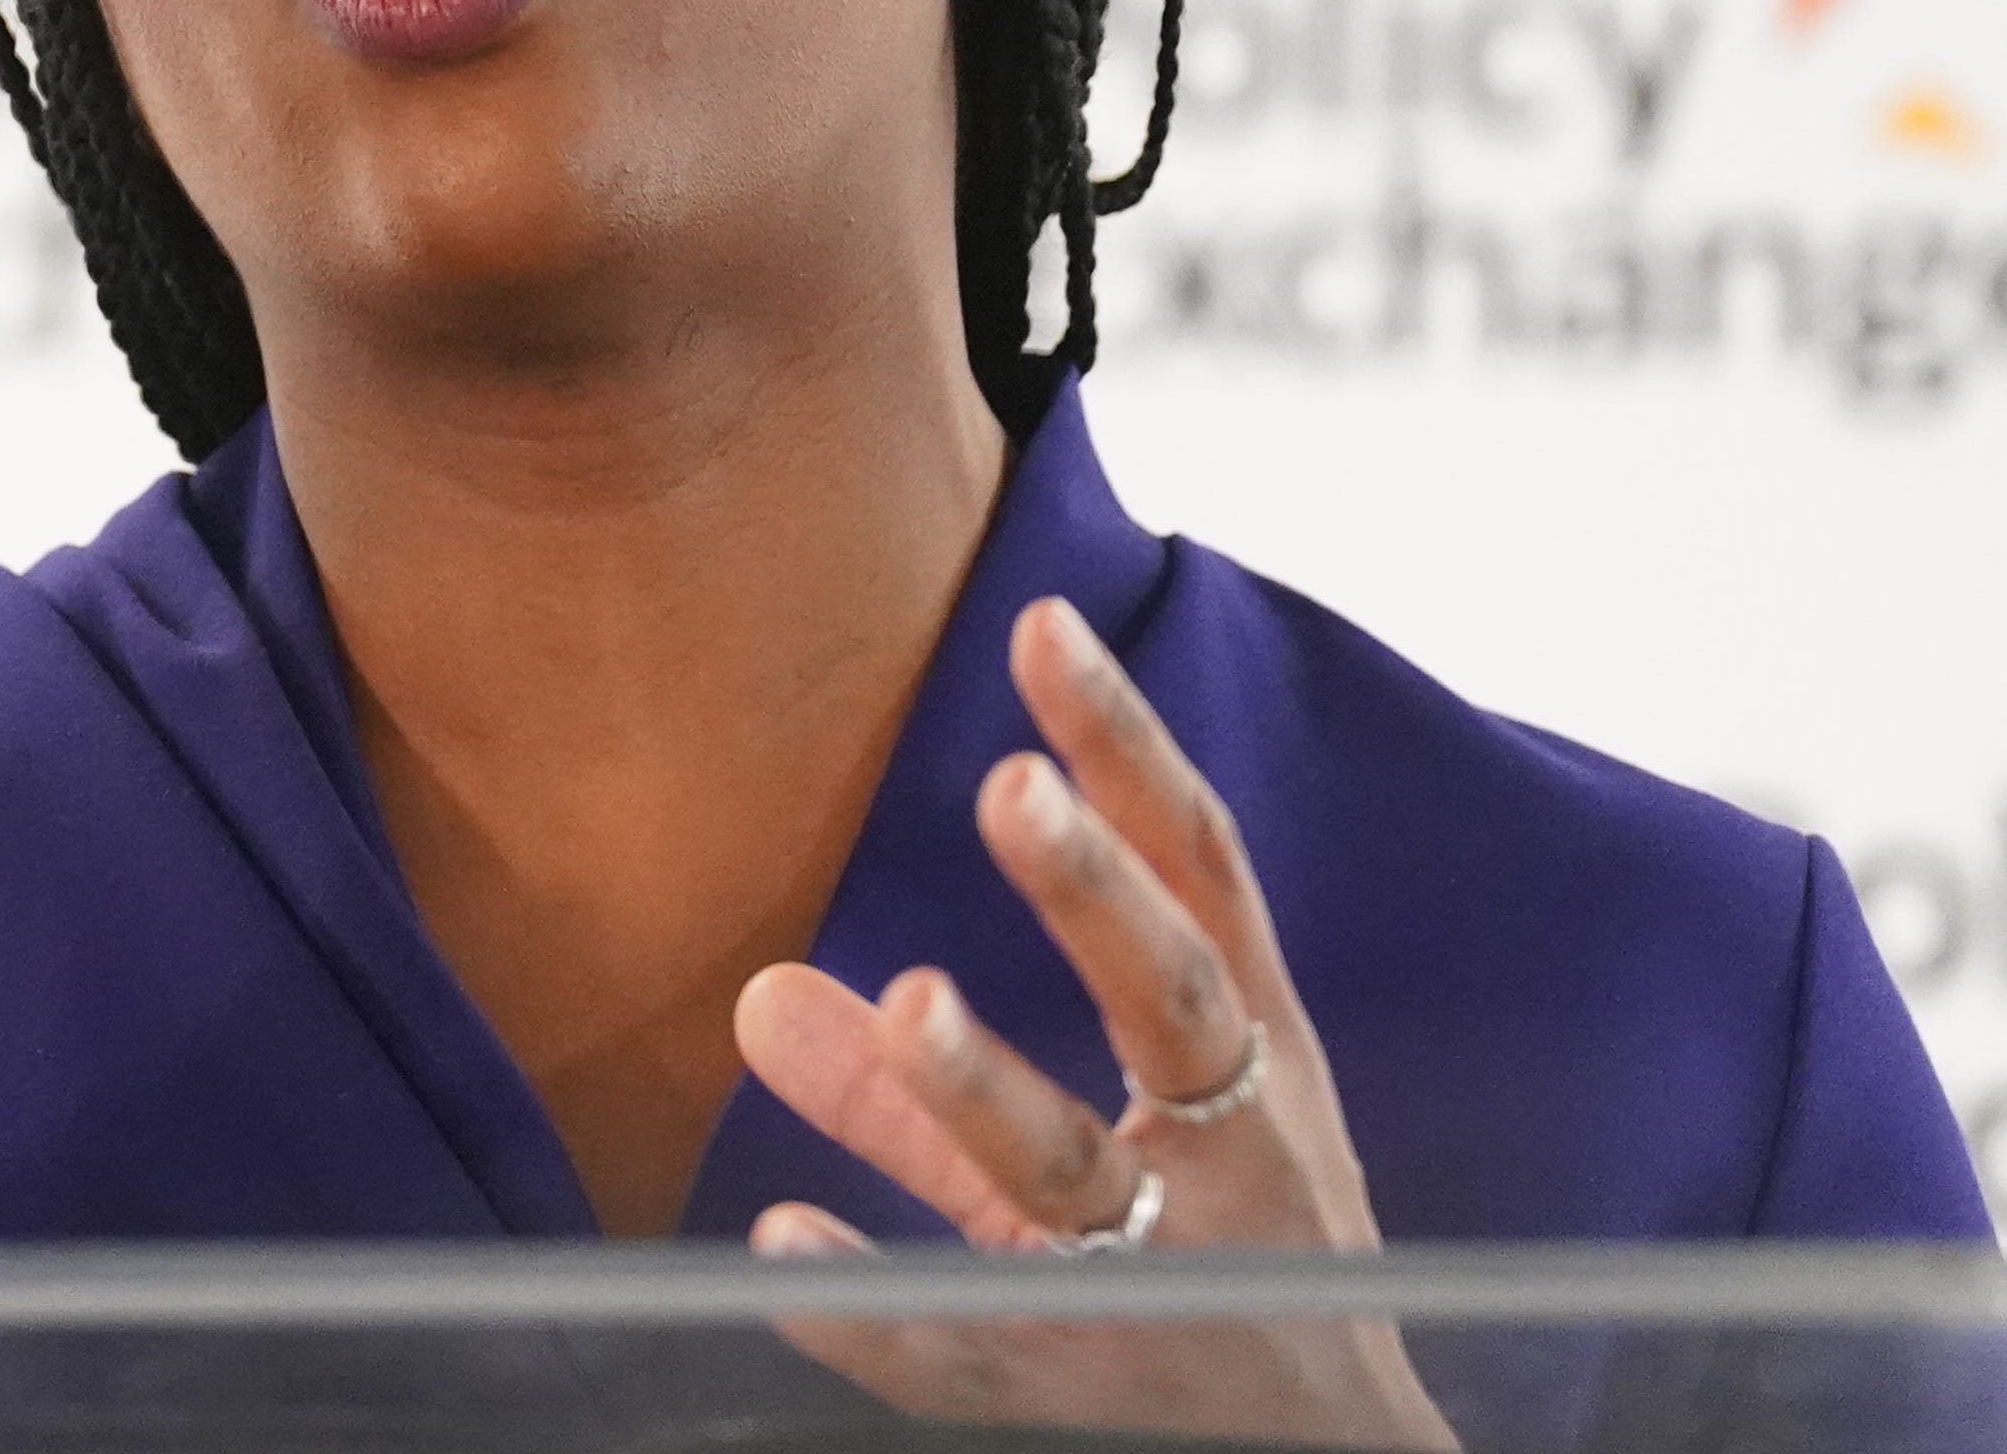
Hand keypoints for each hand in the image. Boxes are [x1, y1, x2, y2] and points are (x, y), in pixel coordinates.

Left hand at [732, 597, 1453, 1451]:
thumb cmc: (1237, 1288)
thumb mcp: (1110, 1164)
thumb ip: (916, 1090)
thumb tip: (756, 996)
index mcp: (1249, 1067)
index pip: (1199, 877)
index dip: (1128, 751)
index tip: (1044, 628)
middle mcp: (1234, 1157)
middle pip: (1175, 1001)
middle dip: (1100, 896)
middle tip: (1013, 788)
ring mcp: (1173, 1281)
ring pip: (1079, 1175)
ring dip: (989, 1088)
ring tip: (909, 1000)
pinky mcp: (1089, 1390)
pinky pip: (976, 1347)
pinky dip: (878, 1302)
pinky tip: (782, 1246)